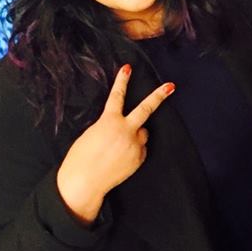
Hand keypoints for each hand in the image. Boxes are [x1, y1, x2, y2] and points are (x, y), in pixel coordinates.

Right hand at [56, 66, 174, 224]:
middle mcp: (125, 130)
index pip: (117, 96)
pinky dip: (134, 150)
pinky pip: (141, 149)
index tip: (128, 68)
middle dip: (159, 95)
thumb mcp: (92, 134)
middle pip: (146, 109)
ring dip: (135, 134)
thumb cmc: (81, 158)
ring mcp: (135, 144)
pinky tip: (121, 158)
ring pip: (142, 133)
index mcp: (109, 121)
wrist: (84, 182)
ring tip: (118, 147)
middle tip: (171, 86)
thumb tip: (121, 126)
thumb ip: (109, 125)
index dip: (122, 81)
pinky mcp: (139, 158)